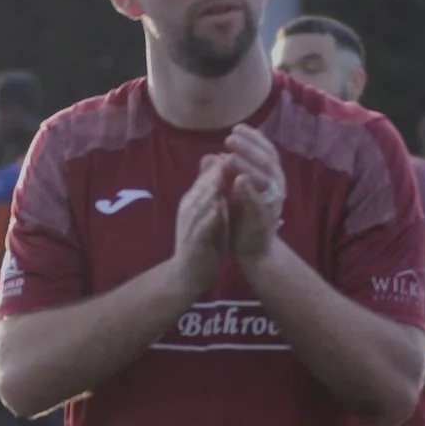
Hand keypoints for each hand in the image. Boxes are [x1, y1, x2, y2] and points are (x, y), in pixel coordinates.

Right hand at [170, 155, 229, 297]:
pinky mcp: (193, 242)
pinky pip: (201, 226)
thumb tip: (220, 168)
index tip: (235, 150)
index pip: (205, 178)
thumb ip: (213, 193)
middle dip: (215, 171)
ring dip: (210, 189)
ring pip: (199, 203)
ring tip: (223, 175)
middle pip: (202, 186)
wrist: (188, 275)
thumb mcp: (209, 214)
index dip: (219, 164)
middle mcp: (188, 209)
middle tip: (230, 155)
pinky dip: (209, 216)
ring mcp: (189, 225)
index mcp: (193, 201)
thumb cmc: (203, 242)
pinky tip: (218, 207)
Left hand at [222, 125, 286, 266]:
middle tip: (230, 137)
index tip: (237, 128)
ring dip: (249, 165)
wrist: (253, 250)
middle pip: (267, 159)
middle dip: (249, 147)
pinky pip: (260, 201)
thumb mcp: (234, 190)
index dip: (253, 138)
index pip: (266, 150)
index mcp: (271, 176)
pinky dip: (250, 190)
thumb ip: (228, 172)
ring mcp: (272, 202)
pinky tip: (239, 180)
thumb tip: (214, 153)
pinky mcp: (264, 218)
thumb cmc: (244, 217)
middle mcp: (276, 186)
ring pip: (265, 178)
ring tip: (231, 156)